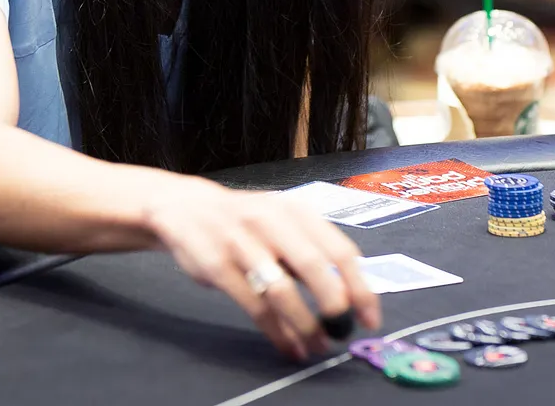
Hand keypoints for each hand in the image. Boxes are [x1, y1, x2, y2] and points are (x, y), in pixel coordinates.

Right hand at [142, 179, 382, 361]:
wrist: (184, 208)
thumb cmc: (245, 221)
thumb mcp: (282, 221)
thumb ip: (314, 250)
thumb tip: (353, 293)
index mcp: (296, 211)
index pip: (339, 249)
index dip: (360, 287)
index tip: (370, 317)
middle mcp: (270, 221)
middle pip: (313, 266)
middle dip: (334, 305)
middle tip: (344, 332)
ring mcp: (241, 242)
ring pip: (281, 289)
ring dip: (305, 324)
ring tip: (317, 346)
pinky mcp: (217, 266)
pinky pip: (253, 305)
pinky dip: (276, 332)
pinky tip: (288, 346)